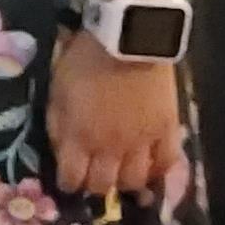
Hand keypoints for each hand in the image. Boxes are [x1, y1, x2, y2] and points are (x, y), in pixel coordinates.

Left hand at [47, 31, 186, 202]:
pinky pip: (166, 163)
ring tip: (121, 170)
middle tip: (94, 175)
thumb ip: (58, 125)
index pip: (72, 179)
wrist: (128, 38)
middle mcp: (110, 148)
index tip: (68, 178)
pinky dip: (157, 169)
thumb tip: (62, 152)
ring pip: (134, 181)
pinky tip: (149, 165)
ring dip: (124, 180)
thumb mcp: (57, 91)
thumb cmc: (84, 59)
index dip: (68, 183)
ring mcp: (142, 142)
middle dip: (94, 185)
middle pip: (103, 185)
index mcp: (80, 137)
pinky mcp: (167, 130)